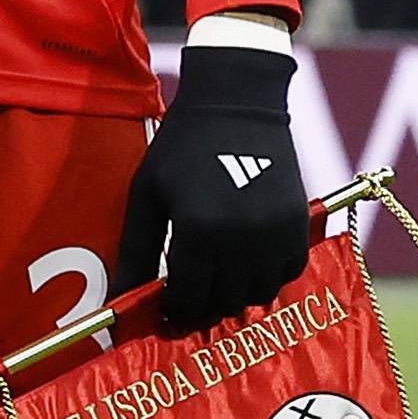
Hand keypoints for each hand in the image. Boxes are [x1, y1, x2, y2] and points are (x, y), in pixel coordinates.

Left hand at [121, 35, 312, 333]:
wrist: (237, 106)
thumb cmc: (181, 147)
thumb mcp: (147, 195)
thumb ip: (136, 251)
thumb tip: (119, 299)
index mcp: (198, 230)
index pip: (189, 295)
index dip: (175, 311)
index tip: (166, 313)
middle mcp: (241, 238)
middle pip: (224, 301)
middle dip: (203, 308)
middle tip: (189, 302)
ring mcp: (275, 233)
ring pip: (258, 294)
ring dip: (235, 297)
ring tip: (215, 284)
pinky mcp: (298, 224)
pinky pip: (287, 273)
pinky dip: (267, 279)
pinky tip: (245, 267)